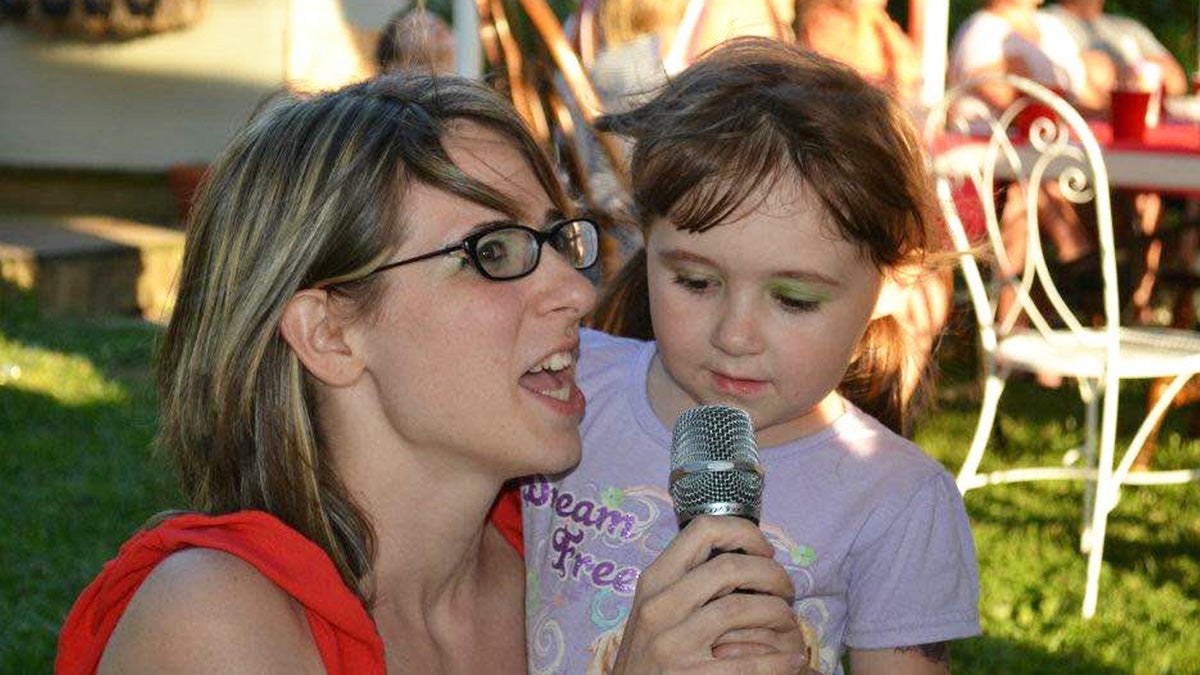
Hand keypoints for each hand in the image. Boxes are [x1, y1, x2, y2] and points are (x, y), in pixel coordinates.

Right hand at [609, 516, 811, 674]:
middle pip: (729, 566)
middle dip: (771, 574)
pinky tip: (791, 659)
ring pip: (742, 608)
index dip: (744, 533)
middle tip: (785, 589)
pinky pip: (749, 664)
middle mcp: (659, 607)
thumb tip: (740, 555)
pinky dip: (779, 661)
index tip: (764, 552)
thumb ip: (684, 581)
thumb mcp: (653, 608)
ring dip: (778, 612)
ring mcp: (673, 643)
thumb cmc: (647, 654)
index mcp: (653, 582)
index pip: (702, 530)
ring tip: (788, 621)